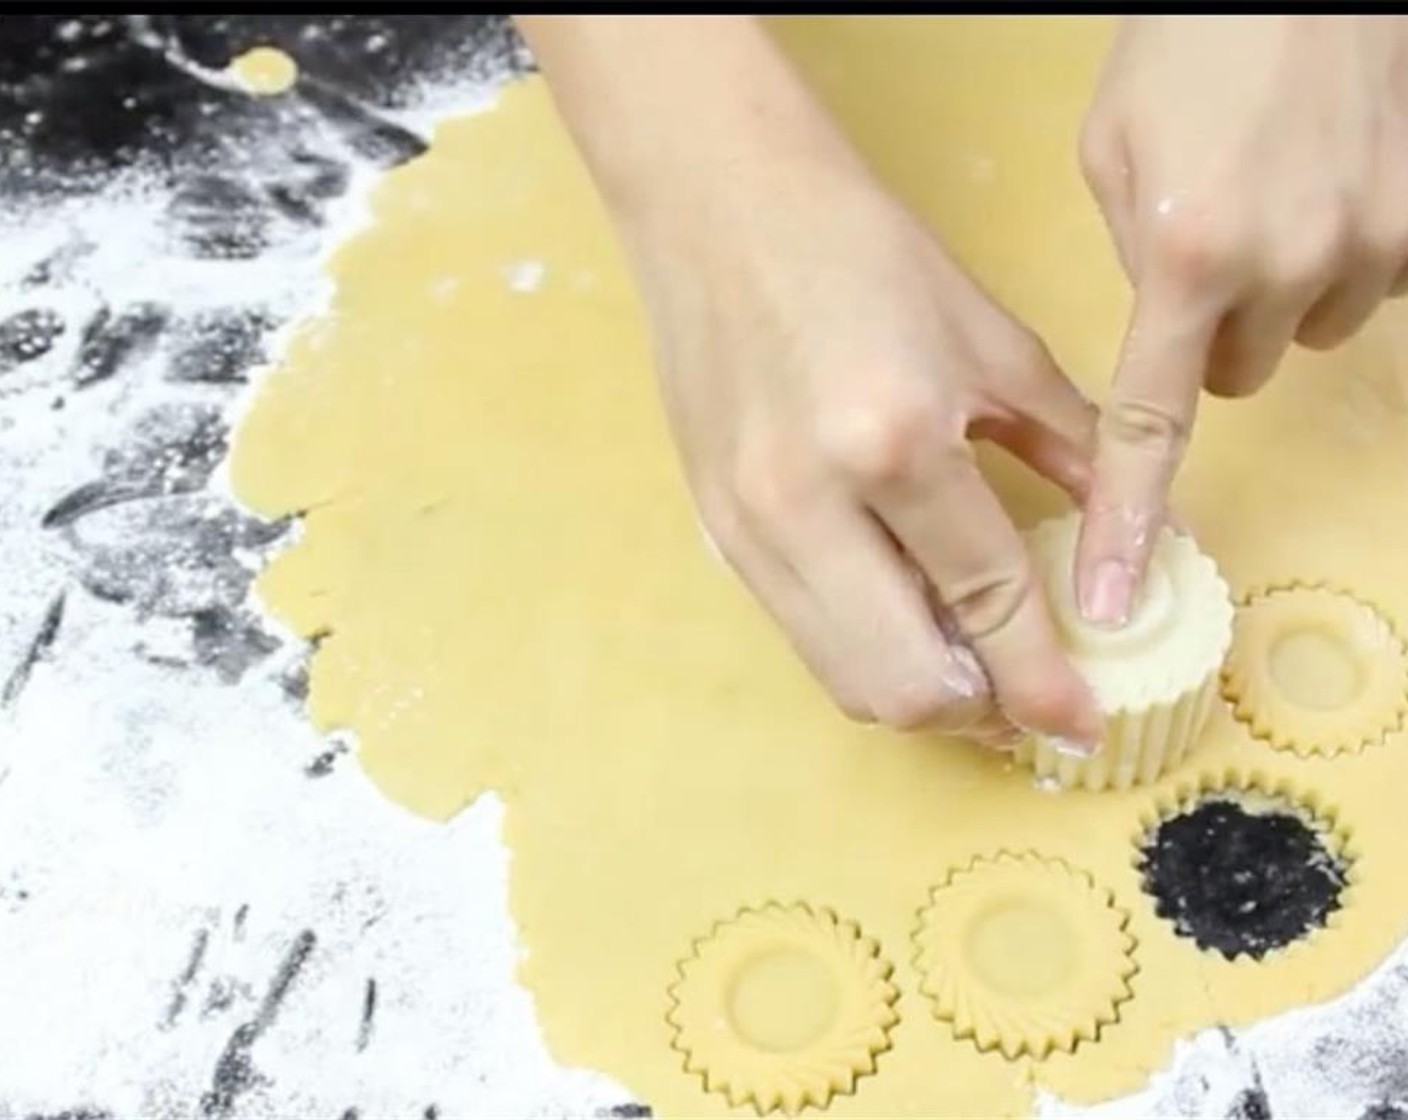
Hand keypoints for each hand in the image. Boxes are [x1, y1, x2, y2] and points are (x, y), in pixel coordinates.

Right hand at [519, 15, 1100, 745]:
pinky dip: (867, 649)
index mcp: (894, 442)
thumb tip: (1141, 539)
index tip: (1082, 722)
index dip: (1044, 680)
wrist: (720, 210)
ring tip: (972, 660)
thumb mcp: (993, 345)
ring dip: (921, 692)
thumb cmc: (864, 252)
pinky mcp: (717, 532)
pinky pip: (803, 633)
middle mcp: (807, 507)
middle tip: (1027, 691)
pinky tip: (905, 612)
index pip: (985, 600)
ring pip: (843, 679)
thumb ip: (1072, 451)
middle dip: (980, 711)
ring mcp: (747, 529)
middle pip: (902, 684)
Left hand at [1077, 15, 1407, 623]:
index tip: (1120, 595)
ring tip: (1269, 193)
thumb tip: (1160, 327)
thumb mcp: (1113, 153)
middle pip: (1235, 374)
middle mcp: (1289, 269)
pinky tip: (1326, 184)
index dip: (1132, 514)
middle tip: (1201, 249)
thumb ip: (1131, 260)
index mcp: (1188, 258)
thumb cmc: (1190, 43)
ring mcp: (1376, 247)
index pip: (1154, 423)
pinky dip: (1343, 252)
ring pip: (1306, 330)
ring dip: (1280, 288)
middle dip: (1210, 332)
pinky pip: (1370, 283)